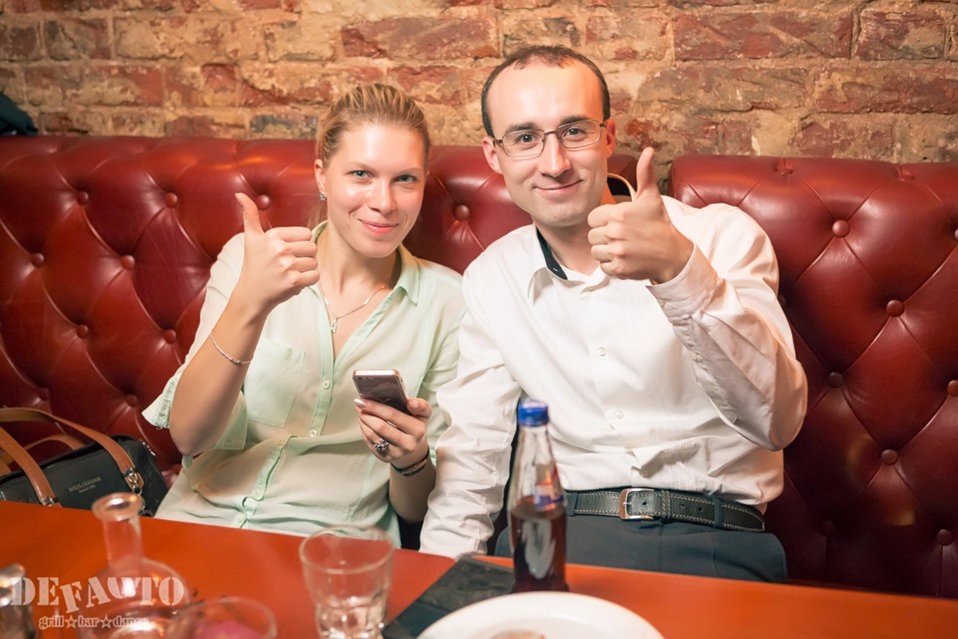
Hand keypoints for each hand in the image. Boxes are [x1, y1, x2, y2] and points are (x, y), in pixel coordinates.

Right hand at [232, 193, 319, 314]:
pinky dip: (309, 280)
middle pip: (312, 247)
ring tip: (291, 272)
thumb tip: (240, 194)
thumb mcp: (251, 238)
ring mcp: (287, 265)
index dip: (300, 243)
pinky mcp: (293, 281)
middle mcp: (280, 249)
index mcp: (273, 236)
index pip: (306, 233)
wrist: (251, 294)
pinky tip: (296, 281)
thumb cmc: (254, 265)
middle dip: (305, 256)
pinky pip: (315, 276)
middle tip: (290, 263)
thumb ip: (250, 215)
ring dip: (307, 269)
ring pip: (314, 262)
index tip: (288, 251)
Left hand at [355, 397, 430, 466]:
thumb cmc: (416, 425)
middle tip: (359, 405)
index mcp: (417, 430)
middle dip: (367, 414)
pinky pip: (370, 443)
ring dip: (363, 422)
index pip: (393, 416)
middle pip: (381, 427)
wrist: (414, 447)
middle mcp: (408, 444)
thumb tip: (411, 403)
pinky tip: (364, 424)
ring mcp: (397, 453)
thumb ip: (421, 405)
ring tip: (361, 413)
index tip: (364, 400)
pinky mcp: (386, 458)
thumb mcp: (423, 414)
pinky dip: (364, 432)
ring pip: (373, 436)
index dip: (376, 407)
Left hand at [587, 147, 693, 282]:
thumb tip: (648, 150)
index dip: (602, 221)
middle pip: (592, 236)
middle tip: (621, 237)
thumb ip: (644, 174)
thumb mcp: (651, 198)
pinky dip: (611, 265)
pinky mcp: (619, 268)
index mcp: (618, 214)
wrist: (673, 254)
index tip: (616, 224)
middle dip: (604, 237)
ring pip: (595, 251)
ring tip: (623, 247)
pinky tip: (625, 258)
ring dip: (606, 251)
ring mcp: (617, 251)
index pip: (592, 219)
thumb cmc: (659, 224)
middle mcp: (615, 232)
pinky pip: (602, 267)